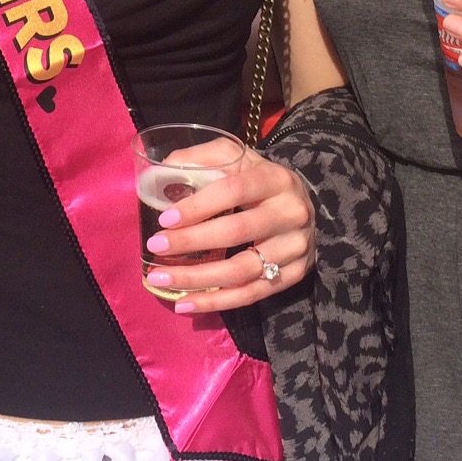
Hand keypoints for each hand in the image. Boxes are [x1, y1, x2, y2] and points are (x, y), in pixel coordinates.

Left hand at [143, 149, 315, 313]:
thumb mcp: (240, 159)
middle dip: (191, 241)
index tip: (164, 219)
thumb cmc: (261, 182)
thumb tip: (163, 169)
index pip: (233, 190)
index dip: (198, 205)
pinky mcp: (294, 275)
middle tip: (155, 247)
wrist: (306, 209)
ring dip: (197, 278)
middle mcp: (290, 213)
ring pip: (242, 269)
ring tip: (160, 279)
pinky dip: (216, 302)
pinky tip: (186, 303)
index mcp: (275, 179)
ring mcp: (295, 247)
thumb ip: (204, 158)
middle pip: (237, 231)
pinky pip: (251, 294)